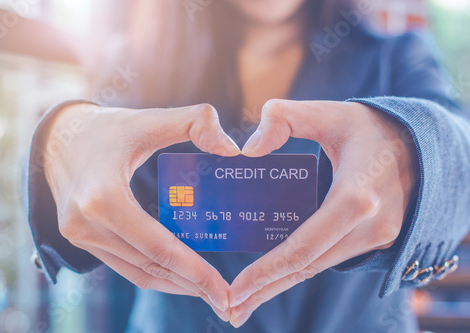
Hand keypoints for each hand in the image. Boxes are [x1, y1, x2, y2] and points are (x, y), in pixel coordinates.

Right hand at [44, 103, 239, 320]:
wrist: (60, 138)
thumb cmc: (109, 129)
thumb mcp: (152, 118)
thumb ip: (196, 122)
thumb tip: (232, 150)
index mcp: (104, 197)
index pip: (158, 247)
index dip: (194, 271)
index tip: (223, 289)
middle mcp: (86, 224)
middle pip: (149, 266)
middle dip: (191, 286)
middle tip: (225, 300)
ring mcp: (79, 236)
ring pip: (136, 272)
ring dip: (174, 285)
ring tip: (207, 291)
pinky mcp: (81, 240)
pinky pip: (124, 264)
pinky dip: (153, 273)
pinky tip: (178, 275)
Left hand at [228, 99, 418, 326]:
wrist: (419, 145)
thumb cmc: (370, 128)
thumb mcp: (328, 112)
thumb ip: (283, 118)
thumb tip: (248, 151)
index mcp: (356, 197)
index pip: (303, 247)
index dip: (266, 271)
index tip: (235, 290)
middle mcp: (369, 227)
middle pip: (307, 268)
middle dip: (266, 291)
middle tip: (231, 311)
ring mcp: (376, 237)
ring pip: (318, 268)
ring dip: (280, 285)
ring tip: (246, 301)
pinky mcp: (375, 239)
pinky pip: (330, 258)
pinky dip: (301, 270)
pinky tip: (277, 277)